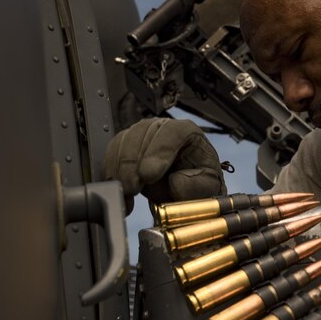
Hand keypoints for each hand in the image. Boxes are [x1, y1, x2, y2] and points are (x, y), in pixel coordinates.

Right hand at [104, 118, 225, 212]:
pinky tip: (121, 191)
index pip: (171, 132)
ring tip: (127, 192)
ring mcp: (142, 134)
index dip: (158, 152)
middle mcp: (162, 127)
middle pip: (142, 134)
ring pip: (123, 142)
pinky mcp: (125, 146)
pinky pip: (111, 153)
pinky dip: (112, 174)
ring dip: (121, 170)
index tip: (149, 175)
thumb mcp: (208, 186)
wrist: (183, 189)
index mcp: (187, 131)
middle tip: (133, 188)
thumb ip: (196, 186)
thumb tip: (175, 182)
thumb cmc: (197, 182)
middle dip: (134, 164)